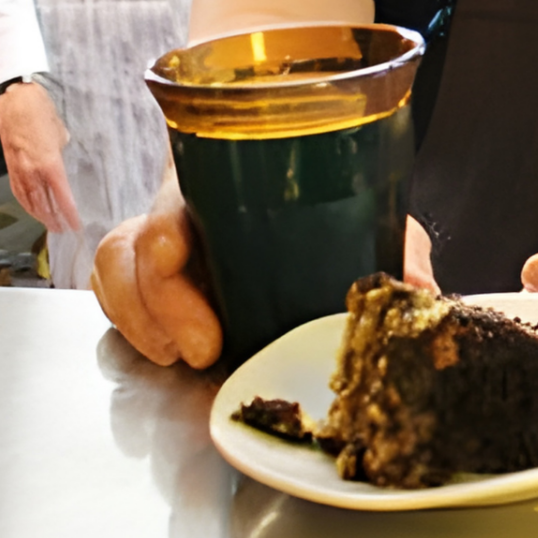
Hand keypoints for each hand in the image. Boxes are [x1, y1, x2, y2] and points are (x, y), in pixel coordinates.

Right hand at [0, 81, 81, 233]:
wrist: (15, 102)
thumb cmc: (41, 113)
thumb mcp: (61, 133)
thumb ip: (63, 152)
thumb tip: (64, 160)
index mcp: (49, 163)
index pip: (62, 196)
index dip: (69, 213)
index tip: (76, 224)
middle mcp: (32, 171)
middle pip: (44, 204)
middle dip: (55, 219)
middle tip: (65, 230)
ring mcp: (19, 170)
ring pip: (29, 201)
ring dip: (40, 215)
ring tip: (51, 225)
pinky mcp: (10, 167)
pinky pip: (18, 192)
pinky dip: (26, 204)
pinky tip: (32, 209)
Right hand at [96, 181, 438, 367]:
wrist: (314, 206)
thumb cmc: (333, 206)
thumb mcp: (370, 221)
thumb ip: (398, 248)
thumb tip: (423, 293)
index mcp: (226, 182)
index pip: (172, 203)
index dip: (166, 245)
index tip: (185, 276)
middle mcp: (184, 211)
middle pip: (133, 248)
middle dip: (158, 303)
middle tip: (200, 348)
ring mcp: (162, 249)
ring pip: (114, 274)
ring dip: (140, 320)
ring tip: (181, 355)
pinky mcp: (155, 285)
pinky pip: (119, 301)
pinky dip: (134, 328)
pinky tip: (166, 351)